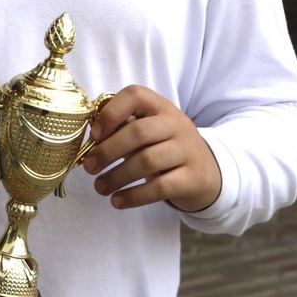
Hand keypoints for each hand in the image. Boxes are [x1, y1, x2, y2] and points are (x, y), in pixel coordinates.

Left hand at [80, 86, 221, 211]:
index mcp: (161, 107)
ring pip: (146, 161)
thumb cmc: (166, 149)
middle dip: (107, 151)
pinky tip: (118, 201)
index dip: (110, 113)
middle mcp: (177, 124)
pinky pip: (159, 188)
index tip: (94, 135)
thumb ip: (124, 127)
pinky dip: (133, 196)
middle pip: (138, 132)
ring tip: (100, 188)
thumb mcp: (150, 131)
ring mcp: (187, 150)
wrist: (207, 173)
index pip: (135, 95)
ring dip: (116, 177)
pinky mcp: (192, 178)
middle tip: (89, 168)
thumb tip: (90, 135)